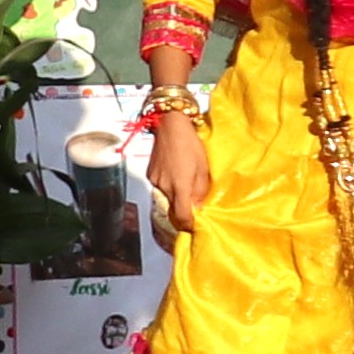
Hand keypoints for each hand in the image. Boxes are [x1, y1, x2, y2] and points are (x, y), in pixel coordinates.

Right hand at [146, 114, 209, 238]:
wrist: (170, 125)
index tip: (195, 227)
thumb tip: (198, 208)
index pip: (181, 216)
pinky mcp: (150, 174)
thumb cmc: (191, 144)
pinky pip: (160, 188)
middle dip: (183, 213)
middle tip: (195, 210)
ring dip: (176, 199)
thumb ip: (200, 191)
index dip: (188, 226)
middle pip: (172, 209)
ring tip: (186, 188)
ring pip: (166, 199)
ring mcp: (154, 181)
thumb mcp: (203, 168)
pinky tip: (176, 176)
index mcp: (179, 185)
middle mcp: (164, 186)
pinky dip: (169, 188)